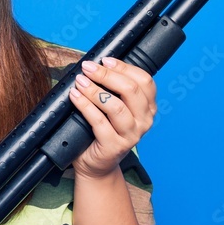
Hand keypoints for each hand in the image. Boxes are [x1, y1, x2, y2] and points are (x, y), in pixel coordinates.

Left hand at [67, 57, 156, 179]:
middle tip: (88, 68)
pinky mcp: (115, 146)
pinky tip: (75, 96)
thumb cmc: (102, 131)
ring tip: (80, 81)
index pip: (144, 81)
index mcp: (148, 107)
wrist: (96, 164)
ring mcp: (132, 135)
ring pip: (115, 106)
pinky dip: (85, 106)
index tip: (104, 60)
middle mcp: (144, 121)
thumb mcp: (112, 107)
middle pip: (131, 90)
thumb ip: (111, 89)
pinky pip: (99, 122)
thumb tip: (93, 65)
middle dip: (107, 75)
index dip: (124, 67)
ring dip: (95, 90)